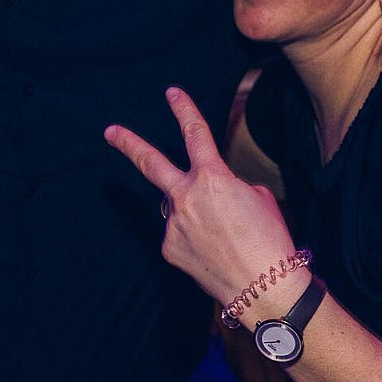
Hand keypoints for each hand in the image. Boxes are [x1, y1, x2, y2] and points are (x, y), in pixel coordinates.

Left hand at [105, 87, 296, 307]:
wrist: (265, 287)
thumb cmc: (270, 241)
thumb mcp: (259, 199)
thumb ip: (230, 187)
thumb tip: (214, 195)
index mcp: (213, 178)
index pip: (195, 134)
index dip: (183, 109)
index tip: (172, 93)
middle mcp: (186, 198)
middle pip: (151, 164)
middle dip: (129, 144)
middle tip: (110, 131)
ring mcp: (174, 225)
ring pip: (179, 209)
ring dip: (195, 216)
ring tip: (224, 237)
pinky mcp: (169, 249)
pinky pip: (180, 235)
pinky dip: (195, 240)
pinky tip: (214, 253)